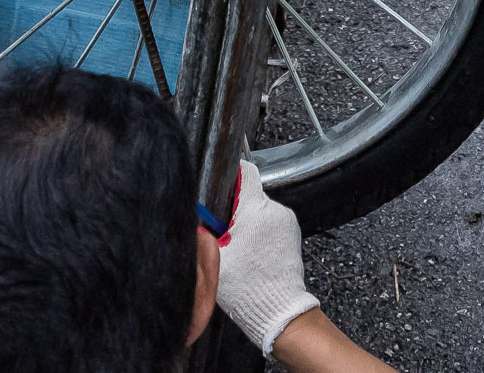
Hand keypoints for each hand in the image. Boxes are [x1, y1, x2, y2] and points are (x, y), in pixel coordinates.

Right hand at [215, 162, 318, 354]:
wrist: (278, 311)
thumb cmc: (248, 289)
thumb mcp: (213, 258)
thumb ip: (202, 232)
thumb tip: (192, 217)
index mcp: (256, 210)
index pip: (245, 172)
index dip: (229, 174)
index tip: (218, 185)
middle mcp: (275, 210)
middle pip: (249, 194)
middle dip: (233, 210)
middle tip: (224, 233)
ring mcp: (287, 222)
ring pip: (259, 210)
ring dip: (247, 223)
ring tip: (239, 248)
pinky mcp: (292, 234)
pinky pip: (270, 223)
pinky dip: (259, 233)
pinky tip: (252, 253)